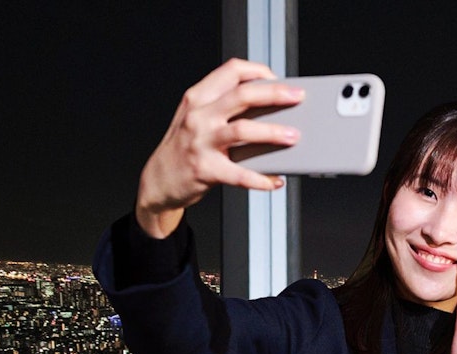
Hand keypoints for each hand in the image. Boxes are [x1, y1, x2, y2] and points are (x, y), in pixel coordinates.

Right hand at [135, 58, 304, 237]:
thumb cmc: (183, 147)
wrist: (158, 180)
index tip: (277, 79)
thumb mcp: (196, 117)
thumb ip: (222, 106)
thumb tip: (267, 103)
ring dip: (273, 133)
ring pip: (243, 130)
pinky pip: (240, 174)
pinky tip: (275, 180)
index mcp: (198, 97)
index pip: (231, 71)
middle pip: (243, 95)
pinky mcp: (206, 169)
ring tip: (293, 137)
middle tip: (297, 98)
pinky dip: (261, 178)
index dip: (258, 71)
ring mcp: (201, 142)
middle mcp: (199, 116)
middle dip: (275, 94)